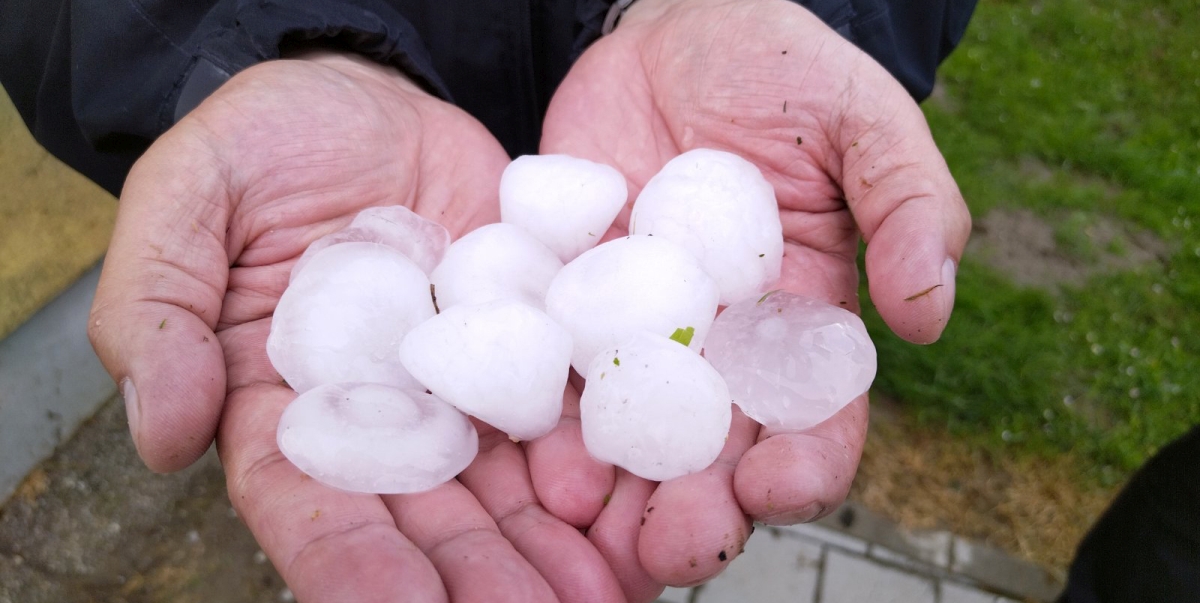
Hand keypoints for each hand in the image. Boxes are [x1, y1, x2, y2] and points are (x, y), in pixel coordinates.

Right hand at [88, 52, 625, 601]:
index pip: (312, 504)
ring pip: (505, 491)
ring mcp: (460, 385)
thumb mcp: (190, 193)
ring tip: (598, 595)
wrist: (370, 97)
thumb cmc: (265, 140)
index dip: (352, 565)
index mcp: (282, 405)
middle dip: (477, 580)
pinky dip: (597, 466)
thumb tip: (160, 433)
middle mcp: (381, 416)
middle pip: (427, 519)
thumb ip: (159, 304)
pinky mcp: (526, 344)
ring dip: (549, 552)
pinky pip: (564, 412)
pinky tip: (633, 510)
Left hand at [532, 0, 971, 597]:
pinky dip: (540, 413)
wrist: (674, 27)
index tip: (776, 484)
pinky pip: (551, 365)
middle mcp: (719, 345)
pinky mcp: (567, 299)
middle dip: (696, 507)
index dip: (805, 462)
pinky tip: (527, 447)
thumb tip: (929, 315)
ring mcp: (637, 329)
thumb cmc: (782, 70)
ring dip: (610, 486)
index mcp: (802, 321)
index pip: (817, 418)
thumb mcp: (862, 119)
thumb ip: (909, 205)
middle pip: (713, 450)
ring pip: (627, 431)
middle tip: (669, 547)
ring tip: (583, 516)